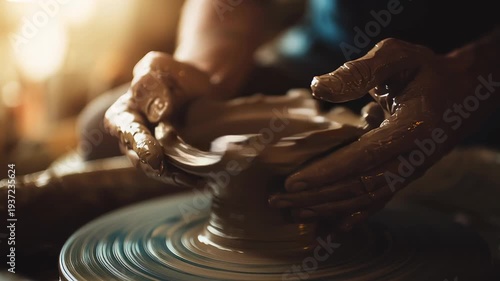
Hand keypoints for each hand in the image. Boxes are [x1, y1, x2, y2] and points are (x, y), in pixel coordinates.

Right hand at [104, 52, 216, 185]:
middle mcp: (131, 139)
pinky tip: (206, 182)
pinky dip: (190, 179)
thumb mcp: (157, 66)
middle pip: (140, 159)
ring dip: (176, 178)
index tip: (154, 155)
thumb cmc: (172, 74)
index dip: (140, 145)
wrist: (198, 86)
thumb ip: (149, 83)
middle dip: (157, 168)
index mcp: (122, 115)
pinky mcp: (169, 162)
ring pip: (159, 171)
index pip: (128, 132)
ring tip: (197, 181)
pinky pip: (176, 174)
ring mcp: (150, 154)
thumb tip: (156, 111)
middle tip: (176, 174)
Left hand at [269, 38, 490, 230]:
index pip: (366, 156)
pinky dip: (353, 214)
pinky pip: (378, 199)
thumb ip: (360, 71)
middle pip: (363, 186)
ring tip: (295, 212)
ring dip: (330, 207)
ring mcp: (410, 170)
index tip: (294, 182)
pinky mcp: (404, 175)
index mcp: (413, 127)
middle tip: (280, 200)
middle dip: (319, 197)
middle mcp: (413, 157)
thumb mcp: (397, 56)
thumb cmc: (424, 71)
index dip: (329, 171)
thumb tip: (317, 88)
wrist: (462, 91)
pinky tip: (331, 226)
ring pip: (367, 197)